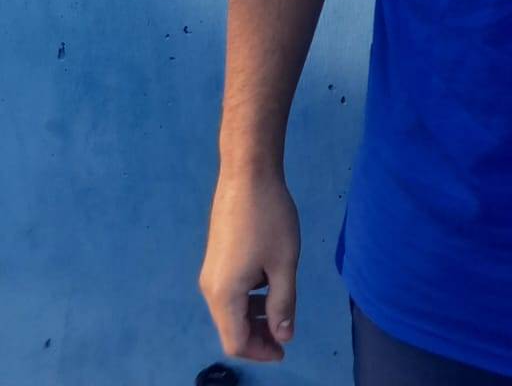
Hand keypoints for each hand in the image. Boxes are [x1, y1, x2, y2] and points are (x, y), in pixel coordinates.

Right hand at [199, 166, 300, 362]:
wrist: (247, 173)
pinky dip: (249, 297)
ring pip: (230, 309)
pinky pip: (230, 290)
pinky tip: (270, 281)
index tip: (285, 348)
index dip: (261, 352)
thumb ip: (283, 304)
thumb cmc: (269, 218)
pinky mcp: (216, 256)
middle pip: (231, 328)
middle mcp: (210, 288)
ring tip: (282, 307)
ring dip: (254, 316)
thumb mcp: (284, 263)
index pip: (236, 342)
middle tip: (286, 333)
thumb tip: (283, 336)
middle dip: (258, 336)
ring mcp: (211, 271)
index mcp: (224, 295)